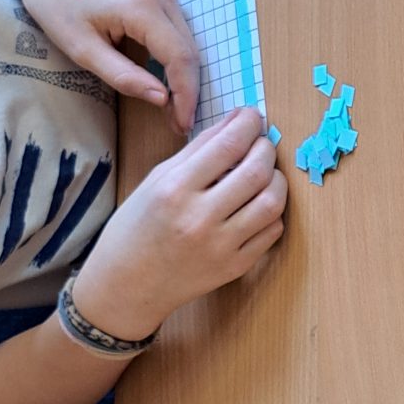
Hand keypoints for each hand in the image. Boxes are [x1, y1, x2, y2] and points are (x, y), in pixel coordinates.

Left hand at [11, 0, 199, 125]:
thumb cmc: (56, 2)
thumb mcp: (82, 48)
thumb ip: (123, 75)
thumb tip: (161, 100)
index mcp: (143, 8)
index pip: (180, 58)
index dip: (186, 95)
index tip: (182, 125)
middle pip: (190, 51)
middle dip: (188, 91)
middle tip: (179, 123)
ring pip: (189, 42)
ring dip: (185, 76)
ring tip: (174, 107)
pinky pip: (179, 32)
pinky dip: (178, 59)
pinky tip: (167, 80)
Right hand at [73, 108, 285, 339]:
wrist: (127, 285)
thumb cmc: (136, 227)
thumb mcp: (156, 180)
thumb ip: (197, 149)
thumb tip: (235, 122)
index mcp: (174, 189)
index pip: (227, 145)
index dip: (248, 124)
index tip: (252, 117)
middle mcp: (199, 217)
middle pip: (257, 171)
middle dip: (266, 149)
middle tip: (260, 145)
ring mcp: (221, 246)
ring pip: (273, 202)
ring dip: (277, 179)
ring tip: (265, 173)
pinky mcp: (235, 267)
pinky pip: (272, 231)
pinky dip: (272, 212)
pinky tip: (258, 203)